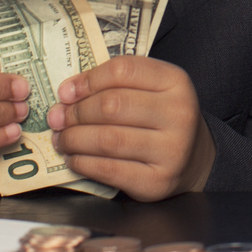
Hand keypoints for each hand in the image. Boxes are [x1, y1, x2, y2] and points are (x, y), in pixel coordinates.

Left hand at [50, 55, 213, 201]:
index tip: (66, 92)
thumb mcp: (150, 89)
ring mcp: (171, 150)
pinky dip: (84, 163)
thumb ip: (114, 84)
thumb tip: (67, 94)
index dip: (88, 80)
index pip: (124, 70)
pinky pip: (110, 170)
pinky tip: (74, 158)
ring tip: (62, 139)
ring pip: (108, 140)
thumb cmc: (160, 118)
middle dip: (76, 112)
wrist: (193, 158)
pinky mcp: (158, 181)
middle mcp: (178, 113)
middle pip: (112, 105)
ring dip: (74, 139)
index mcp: (175, 81)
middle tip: (57, 118)